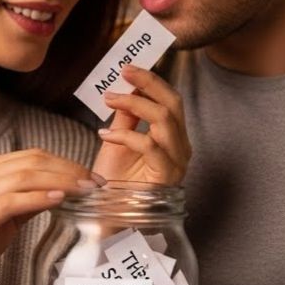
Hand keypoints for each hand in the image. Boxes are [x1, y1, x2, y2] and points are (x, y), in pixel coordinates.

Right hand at [0, 149, 100, 284]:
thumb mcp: (3, 217)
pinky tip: (59, 199)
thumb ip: (26, 200)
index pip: (31, 157)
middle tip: (95, 183)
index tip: (90, 177)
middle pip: (31, 162)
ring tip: (85, 190)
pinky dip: (38, 198)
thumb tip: (61, 191)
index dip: (65, 163)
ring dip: (60, 181)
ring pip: (24, 177)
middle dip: (69, 170)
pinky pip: (12, 201)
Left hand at [91, 65, 189, 185]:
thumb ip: (126, 117)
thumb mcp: (118, 140)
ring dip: (135, 104)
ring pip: (165, 119)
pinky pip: (150, 145)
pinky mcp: (166, 176)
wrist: (109, 215)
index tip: (127, 68)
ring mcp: (176, 162)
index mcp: (173, 137)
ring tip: (110, 99)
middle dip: (149, 83)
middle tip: (124, 72)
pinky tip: (103, 135)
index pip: (170, 100)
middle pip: (173, 103)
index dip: (151, 81)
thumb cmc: (115, 181)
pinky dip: (125, 135)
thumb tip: (126, 88)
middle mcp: (180, 148)